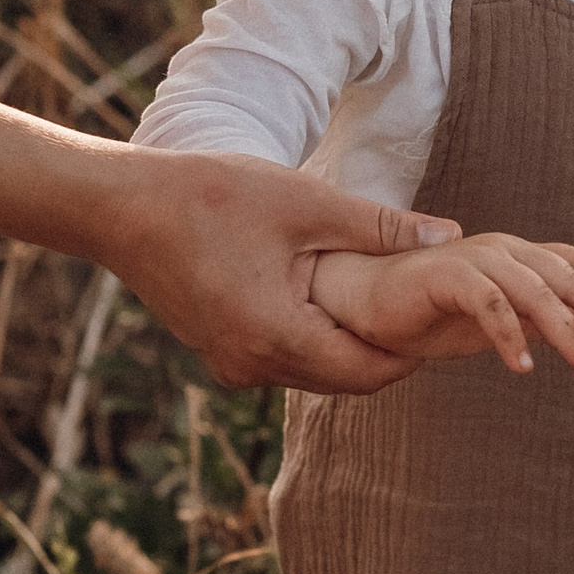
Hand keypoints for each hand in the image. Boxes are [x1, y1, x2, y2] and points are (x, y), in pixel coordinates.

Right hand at [0, 84, 472, 392]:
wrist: (120, 207)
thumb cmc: (211, 195)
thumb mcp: (306, 203)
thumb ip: (380, 227)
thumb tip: (452, 236)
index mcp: (278, 339)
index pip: (372, 370)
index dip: (418, 351)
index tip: (452, 323)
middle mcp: (253, 367)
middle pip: (347, 377)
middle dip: (391, 350)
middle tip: (436, 317)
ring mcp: (232, 364)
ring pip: (316, 369)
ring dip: (353, 342)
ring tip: (395, 303)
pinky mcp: (219, 350)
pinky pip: (286, 357)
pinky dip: (318, 335)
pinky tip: (338, 296)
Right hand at [309, 232, 573, 377]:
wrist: (360, 299)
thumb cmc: (427, 310)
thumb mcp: (491, 321)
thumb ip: (531, 320)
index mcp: (515, 259)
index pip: (573, 259)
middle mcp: (502, 252)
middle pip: (565, 276)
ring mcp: (475, 259)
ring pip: (534, 293)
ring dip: (566, 332)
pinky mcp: (446, 275)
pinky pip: (488, 305)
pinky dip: (508, 336)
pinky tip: (523, 368)